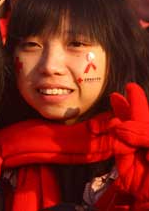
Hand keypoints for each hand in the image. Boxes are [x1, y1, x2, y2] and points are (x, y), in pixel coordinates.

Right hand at [109, 83, 148, 201]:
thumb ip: (145, 134)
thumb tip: (120, 126)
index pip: (147, 117)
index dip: (139, 102)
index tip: (130, 87)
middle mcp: (146, 143)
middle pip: (134, 123)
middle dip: (124, 109)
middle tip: (114, 96)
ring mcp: (136, 155)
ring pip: (122, 133)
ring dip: (116, 120)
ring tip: (110, 107)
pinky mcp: (125, 167)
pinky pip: (116, 148)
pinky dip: (113, 138)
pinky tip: (111, 126)